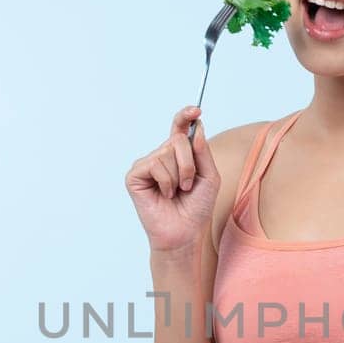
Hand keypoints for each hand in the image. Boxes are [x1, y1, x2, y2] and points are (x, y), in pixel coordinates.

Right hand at [125, 106, 220, 252]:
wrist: (184, 232)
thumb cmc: (196, 207)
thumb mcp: (209, 176)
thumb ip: (203, 151)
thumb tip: (196, 127)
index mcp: (178, 155)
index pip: (179, 128)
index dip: (185, 116)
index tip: (195, 110)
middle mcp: (160, 156)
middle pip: (177, 140)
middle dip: (189, 163)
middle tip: (188, 184)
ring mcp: (146, 164)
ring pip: (167, 153)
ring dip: (179, 176)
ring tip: (176, 192)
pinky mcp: (135, 175)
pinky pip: (155, 165)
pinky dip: (166, 182)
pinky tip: (164, 195)